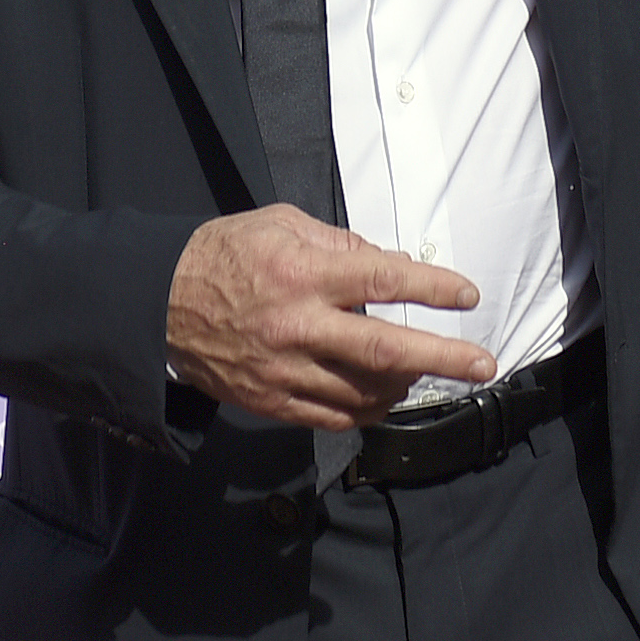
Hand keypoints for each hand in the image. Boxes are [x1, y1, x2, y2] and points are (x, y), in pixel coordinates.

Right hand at [163, 205, 496, 428]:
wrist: (157, 305)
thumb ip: (339, 243)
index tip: (466, 294)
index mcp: (302, 274)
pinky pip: (334, 416)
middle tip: (483, 364)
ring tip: (426, 373)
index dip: (432, 288)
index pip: (384, 279)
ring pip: (365, 390)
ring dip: (406, 384)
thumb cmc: (223, 255)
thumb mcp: (280, 225)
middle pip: (386, 348)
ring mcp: (285, 370)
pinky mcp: (271, 400)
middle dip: (443, 358)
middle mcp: (298, 326)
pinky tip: (383, 395)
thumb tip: (390, 264)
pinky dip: (367, 408)